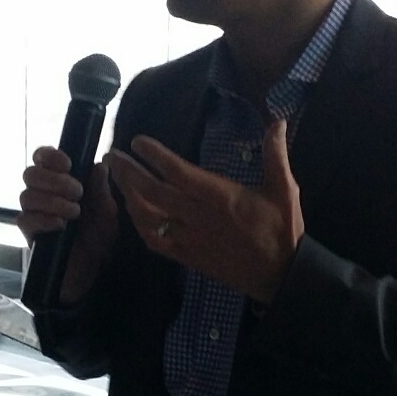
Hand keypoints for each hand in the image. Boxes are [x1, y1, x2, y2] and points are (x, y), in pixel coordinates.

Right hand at [18, 146, 117, 302]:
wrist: (94, 270)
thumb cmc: (99, 236)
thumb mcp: (107, 210)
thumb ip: (101, 188)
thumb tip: (98, 164)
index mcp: (60, 181)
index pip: (42, 158)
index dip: (50, 156)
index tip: (68, 165)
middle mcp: (43, 194)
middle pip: (30, 173)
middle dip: (54, 180)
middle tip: (77, 193)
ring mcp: (34, 214)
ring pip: (26, 195)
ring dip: (52, 200)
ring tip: (75, 212)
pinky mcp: (30, 235)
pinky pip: (25, 220)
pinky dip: (43, 219)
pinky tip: (60, 225)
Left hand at [108, 118, 303, 304]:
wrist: (281, 275)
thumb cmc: (283, 230)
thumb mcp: (285, 189)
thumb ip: (276, 155)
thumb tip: (277, 120)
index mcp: (219, 196)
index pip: (178, 172)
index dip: (154, 156)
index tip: (137, 141)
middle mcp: (198, 216)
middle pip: (152, 192)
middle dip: (128, 172)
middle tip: (111, 156)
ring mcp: (189, 238)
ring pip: (148, 217)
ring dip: (128, 197)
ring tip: (117, 180)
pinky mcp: (188, 256)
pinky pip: (155, 241)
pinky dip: (139, 226)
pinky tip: (133, 213)